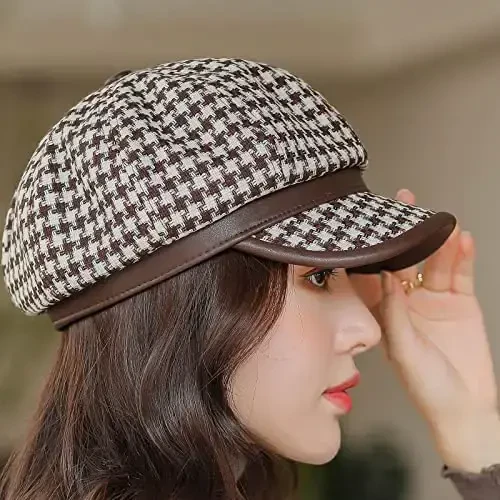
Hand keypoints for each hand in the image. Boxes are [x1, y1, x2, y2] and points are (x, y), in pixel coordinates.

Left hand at [351, 190, 499, 471]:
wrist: (466, 407)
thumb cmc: (426, 386)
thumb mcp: (404, 350)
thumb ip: (394, 314)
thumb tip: (383, 277)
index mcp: (384, 311)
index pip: (374, 273)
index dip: (371, 248)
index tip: (366, 224)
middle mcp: (405, 300)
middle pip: (404, 258)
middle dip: (404, 232)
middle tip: (402, 203)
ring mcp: (432, 298)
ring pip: (433, 261)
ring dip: (437, 240)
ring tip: (439, 219)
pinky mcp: (460, 301)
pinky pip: (460, 272)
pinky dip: (462, 256)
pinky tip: (463, 240)